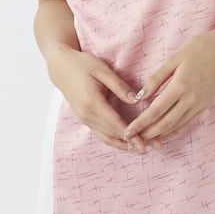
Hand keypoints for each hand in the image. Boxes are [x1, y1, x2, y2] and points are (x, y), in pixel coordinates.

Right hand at [46, 44, 161, 153]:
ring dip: (124, 144)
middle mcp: (86, 114)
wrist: (60, 66)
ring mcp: (83, 118)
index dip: (132, 135)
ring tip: (142, 149)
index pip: (116, 123)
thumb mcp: (102, 70)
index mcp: (92, 102)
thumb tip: (138, 100)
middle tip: (154, 145)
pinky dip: (114, 140)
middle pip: (113, 133)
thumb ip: (120, 86)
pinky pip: (100, 133)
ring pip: (106, 137)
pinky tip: (126, 143)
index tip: (146, 143)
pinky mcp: (84, 118)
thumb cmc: (81, 64)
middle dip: (133, 142)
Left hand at [122, 30, 214, 144]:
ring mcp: (200, 104)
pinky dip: (175, 131)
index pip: (155, 110)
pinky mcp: (205, 106)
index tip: (128, 131)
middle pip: (165, 123)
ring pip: (176, 126)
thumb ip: (156, 78)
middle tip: (132, 140)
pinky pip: (188, 123)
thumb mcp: (174, 58)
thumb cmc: (198, 49)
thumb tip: (140, 96)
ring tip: (145, 140)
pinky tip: (164, 134)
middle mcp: (191, 99)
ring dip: (160, 135)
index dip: (140, 123)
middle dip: (147, 134)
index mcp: (180, 86)